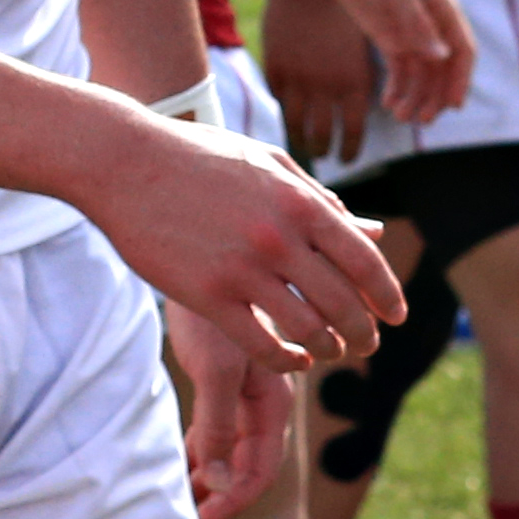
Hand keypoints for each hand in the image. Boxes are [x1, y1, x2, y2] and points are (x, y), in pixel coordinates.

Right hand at [67, 103, 397, 374]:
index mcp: (300, 202)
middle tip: (366, 346)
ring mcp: (243, 269)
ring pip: (309, 331)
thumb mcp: (266, 162)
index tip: (395, 317)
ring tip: (330, 354)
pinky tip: (292, 360)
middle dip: (363, 333)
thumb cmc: (196, 157)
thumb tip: (364, 229)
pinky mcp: (207, 295)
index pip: (364, 261)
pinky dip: (287, 361)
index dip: (387, 295)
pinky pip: (262, 344)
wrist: (124, 162)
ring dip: (328, 351)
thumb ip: (316, 196)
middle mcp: (280, 238)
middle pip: (344, 304)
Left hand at [164, 294, 294, 518]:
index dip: (233, 502)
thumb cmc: (212, 308)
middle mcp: (266, 397)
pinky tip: (182, 458)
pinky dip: (202, 444)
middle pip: (248, 462)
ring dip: (212, 472)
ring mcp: (248, 385)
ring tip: (185, 497)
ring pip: (232, 445)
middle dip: (222, 495)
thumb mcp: (215, 369)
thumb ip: (218, 424)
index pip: (259, 470)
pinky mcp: (225, 370)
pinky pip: (218, 422)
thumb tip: (215, 481)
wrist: (205, 252)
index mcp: (273, 400)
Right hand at [256, 0, 375, 162]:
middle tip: (322, 154)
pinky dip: (285, 105)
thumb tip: (360, 109)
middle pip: (321, 135)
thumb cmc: (347, 6)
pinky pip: (279, 96)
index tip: (346, 159)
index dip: (348, 151)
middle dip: (323, 150)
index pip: (352, 133)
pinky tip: (289, 108)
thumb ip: (360, 79)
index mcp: (355, 82)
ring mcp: (297, 77)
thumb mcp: (364, 45)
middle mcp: (325, 86)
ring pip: (295, 123)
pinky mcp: (275, 65)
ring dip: (300, 137)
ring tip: (303, 141)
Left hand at [323, 0, 477, 125]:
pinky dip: (398, 88)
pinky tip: (387, 104)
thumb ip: (416, 24)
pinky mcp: (387, 35)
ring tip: (401, 117)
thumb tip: (441, 57)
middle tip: (422, 120)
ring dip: (416, 96)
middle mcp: (430, 23)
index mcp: (441, 8)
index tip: (452, 105)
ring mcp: (409, 30)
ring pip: (422, 73)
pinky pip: (400, 69)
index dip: (460, 79)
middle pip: (444, 68)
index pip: (462, 50)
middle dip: (436, 96)